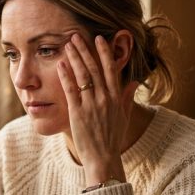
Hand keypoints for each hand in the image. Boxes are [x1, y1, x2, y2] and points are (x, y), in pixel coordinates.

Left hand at [57, 32, 138, 184]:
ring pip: (83, 76)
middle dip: (85, 50)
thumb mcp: (123, 117)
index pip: (111, 69)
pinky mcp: (78, 113)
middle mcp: (105, 99)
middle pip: (94, 68)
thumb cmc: (112, 139)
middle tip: (76, 35)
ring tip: (67, 44)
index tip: (99, 38)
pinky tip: (60, 64)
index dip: (104, 52)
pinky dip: (66, 76)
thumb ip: (127, 98)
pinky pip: (71, 90)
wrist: (103, 158)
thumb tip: (134, 82)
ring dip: (75, 58)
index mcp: (116, 98)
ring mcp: (91, 105)